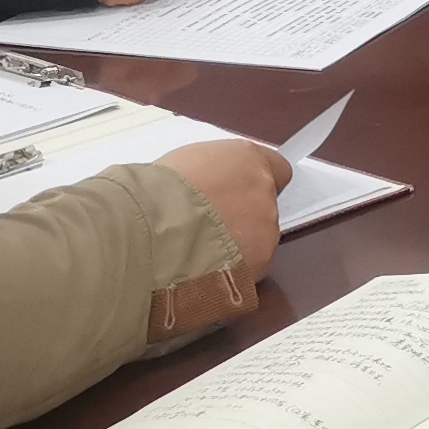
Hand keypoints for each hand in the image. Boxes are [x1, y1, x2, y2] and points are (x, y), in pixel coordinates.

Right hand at [154, 138, 289, 285]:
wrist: (151, 231)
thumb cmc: (157, 192)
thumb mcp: (185, 163)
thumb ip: (212, 172)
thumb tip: (208, 186)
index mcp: (248, 159)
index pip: (276, 168)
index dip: (255, 183)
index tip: (237, 192)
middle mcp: (264, 191)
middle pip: (265, 205)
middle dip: (243, 215)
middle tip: (209, 225)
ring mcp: (266, 230)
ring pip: (259, 239)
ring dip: (239, 244)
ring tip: (201, 251)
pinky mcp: (260, 264)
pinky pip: (249, 266)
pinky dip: (232, 269)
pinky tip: (205, 269)